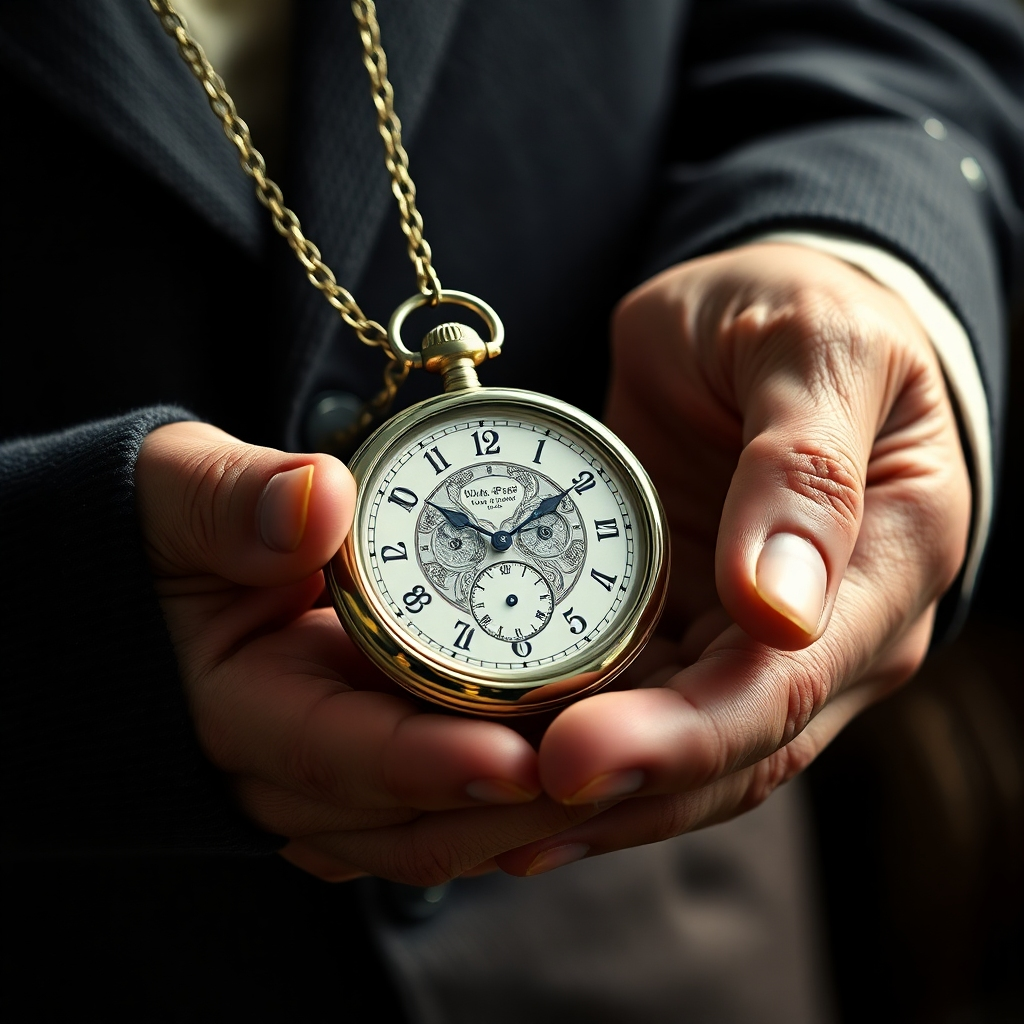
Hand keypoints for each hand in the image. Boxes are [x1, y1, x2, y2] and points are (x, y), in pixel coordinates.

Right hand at [135, 422, 600, 882]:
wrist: (175, 569)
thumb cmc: (175, 528)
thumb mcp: (182, 493)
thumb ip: (234, 500)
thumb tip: (314, 499)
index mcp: (238, 706)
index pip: (337, 755)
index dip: (426, 765)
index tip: (515, 759)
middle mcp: (290, 768)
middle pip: (406, 823)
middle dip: (505, 812)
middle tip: (608, 777)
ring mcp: (337, 776)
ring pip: (436, 831)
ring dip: (522, 817)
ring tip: (618, 782)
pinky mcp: (375, 763)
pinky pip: (448, 805)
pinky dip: (508, 798)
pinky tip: (579, 767)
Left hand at [496, 243, 970, 874]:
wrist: (769, 317)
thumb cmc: (803, 312)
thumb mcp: (814, 349)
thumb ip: (802, 469)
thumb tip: (777, 610)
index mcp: (882, 566)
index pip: (780, 688)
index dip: (677, 739)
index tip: (572, 759)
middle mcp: (827, 633)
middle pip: (721, 752)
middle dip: (605, 800)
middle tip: (477, 825)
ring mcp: (752, 643)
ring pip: (674, 757)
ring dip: (573, 803)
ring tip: (460, 833)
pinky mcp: (689, 631)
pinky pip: (634, 711)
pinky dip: (567, 754)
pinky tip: (493, 783)